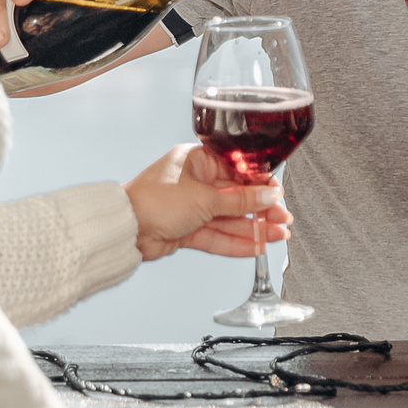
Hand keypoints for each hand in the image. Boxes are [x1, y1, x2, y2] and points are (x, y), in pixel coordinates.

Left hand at [125, 144, 290, 262]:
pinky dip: (236, 242)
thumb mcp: (205, 198)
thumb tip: (269, 195)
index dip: (260, 185)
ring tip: (276, 236)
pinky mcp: (187, 230)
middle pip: (236, 197)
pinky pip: (217, 235)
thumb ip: (240, 201)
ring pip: (229, 218)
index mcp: (197, 161)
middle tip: (282, 220)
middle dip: (260, 210)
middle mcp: (195, 182)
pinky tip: (255, 246)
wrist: (125, 230)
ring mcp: (191, 207)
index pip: (238, 171)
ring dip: (253, 228)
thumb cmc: (152, 201)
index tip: (278, 196)